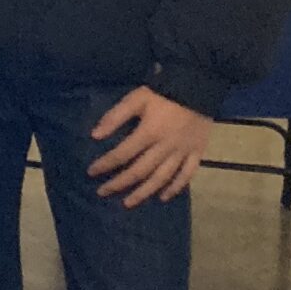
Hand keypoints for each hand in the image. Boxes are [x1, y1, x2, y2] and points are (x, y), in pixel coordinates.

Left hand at [88, 87, 210, 206]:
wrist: (199, 87)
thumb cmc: (163, 93)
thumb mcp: (135, 99)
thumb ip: (115, 117)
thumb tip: (95, 135)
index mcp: (149, 133)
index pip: (122, 154)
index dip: (105, 164)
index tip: (91, 172)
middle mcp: (165, 147)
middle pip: (140, 171)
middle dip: (120, 183)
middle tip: (103, 192)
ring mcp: (183, 152)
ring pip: (162, 178)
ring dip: (144, 192)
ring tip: (128, 203)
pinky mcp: (197, 153)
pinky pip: (187, 175)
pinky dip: (175, 188)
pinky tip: (163, 197)